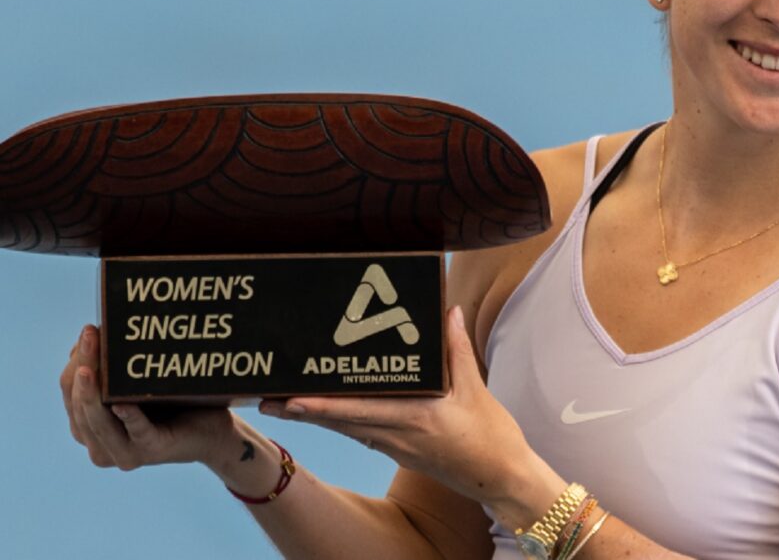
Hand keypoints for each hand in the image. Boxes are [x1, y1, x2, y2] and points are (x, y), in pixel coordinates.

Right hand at [61, 325, 233, 470]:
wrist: (215, 433)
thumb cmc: (175, 405)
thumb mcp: (139, 386)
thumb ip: (115, 372)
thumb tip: (91, 337)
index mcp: (90, 428)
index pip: (71, 395)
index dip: (75, 364)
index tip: (88, 331)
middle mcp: (100, 445)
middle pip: (80, 405)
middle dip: (83, 367)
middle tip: (90, 335)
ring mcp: (124, 452)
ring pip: (98, 422)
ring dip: (92, 393)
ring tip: (90, 369)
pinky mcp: (151, 450)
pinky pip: (136, 432)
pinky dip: (127, 417)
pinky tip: (121, 403)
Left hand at [260, 307, 541, 508]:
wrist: (500, 477)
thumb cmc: (491, 434)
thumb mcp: (475, 388)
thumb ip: (455, 347)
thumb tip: (447, 309)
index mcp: (417, 419)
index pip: (360, 411)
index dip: (324, 407)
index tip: (294, 398)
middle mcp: (399, 436)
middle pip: (342, 423)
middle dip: (304, 412)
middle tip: (268, 399)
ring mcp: (397, 447)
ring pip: (348, 430)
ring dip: (317, 418)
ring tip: (283, 404)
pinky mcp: (400, 450)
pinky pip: (362, 434)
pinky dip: (341, 421)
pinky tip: (325, 412)